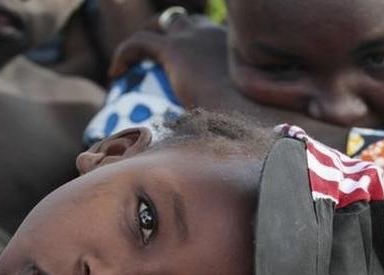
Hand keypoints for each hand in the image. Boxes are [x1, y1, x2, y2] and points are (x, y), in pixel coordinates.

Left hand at [109, 17, 350, 148]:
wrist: (264, 118)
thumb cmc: (266, 126)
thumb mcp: (256, 116)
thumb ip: (244, 119)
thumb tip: (240, 145)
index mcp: (240, 48)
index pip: (212, 34)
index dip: (194, 43)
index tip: (184, 64)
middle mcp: (218, 36)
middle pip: (187, 20)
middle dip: (171, 32)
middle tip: (156, 54)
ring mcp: (197, 39)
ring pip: (163, 24)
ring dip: (149, 38)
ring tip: (131, 62)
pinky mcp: (177, 51)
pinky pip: (140, 42)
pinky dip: (126, 54)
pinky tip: (117, 73)